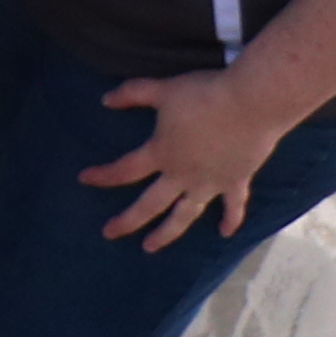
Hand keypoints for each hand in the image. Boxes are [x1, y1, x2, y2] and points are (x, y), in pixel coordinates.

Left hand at [80, 67, 290, 248]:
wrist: (251, 103)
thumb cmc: (204, 95)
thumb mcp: (162, 90)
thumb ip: (132, 94)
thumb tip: (105, 100)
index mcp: (161, 154)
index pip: (124, 170)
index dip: (102, 175)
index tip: (84, 179)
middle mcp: (182, 175)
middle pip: (149, 204)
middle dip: (127, 220)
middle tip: (109, 233)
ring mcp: (210, 183)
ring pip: (185, 215)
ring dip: (167, 233)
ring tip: (150, 247)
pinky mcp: (236, 181)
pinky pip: (233, 206)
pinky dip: (230, 220)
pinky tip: (224, 233)